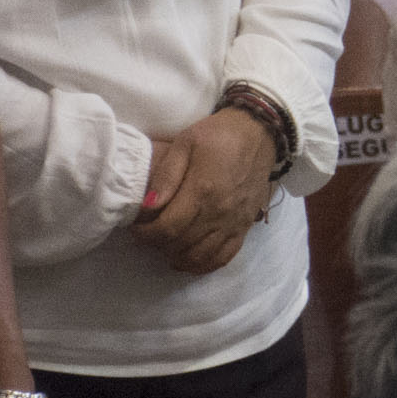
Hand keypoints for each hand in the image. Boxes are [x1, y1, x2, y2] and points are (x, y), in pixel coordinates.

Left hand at [136, 107, 275, 273]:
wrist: (260, 133)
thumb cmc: (219, 134)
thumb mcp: (186, 143)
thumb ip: (166, 175)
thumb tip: (147, 206)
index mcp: (202, 190)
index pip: (167, 228)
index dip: (146, 235)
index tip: (136, 229)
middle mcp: (219, 212)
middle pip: (181, 245)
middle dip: (158, 245)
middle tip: (148, 235)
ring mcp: (234, 222)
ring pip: (201, 256)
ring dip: (178, 257)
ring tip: (166, 246)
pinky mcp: (245, 225)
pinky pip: (224, 256)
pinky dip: (205, 264)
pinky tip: (190, 259)